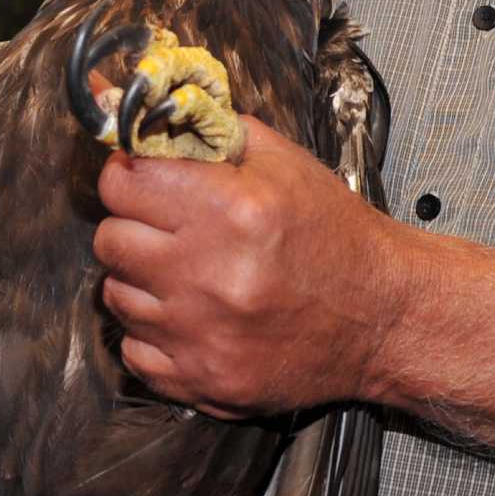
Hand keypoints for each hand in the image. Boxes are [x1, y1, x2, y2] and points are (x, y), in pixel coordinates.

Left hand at [93, 116, 419, 417]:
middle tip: (164, 227)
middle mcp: (208, 274)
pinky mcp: (203, 379)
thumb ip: (211, 134)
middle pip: (110, 239)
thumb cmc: (335, 238)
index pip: (122, 182)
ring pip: (115, 295)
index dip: (128, 174)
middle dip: (132, 225)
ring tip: (184, 274)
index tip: (140, 178)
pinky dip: (153, 334)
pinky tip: (189, 317)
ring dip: (141, 281)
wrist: (384, 318)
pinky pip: (134, 351)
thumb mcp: (283, 164)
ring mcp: (202, 334)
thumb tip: (146, 115)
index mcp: (230, 211)